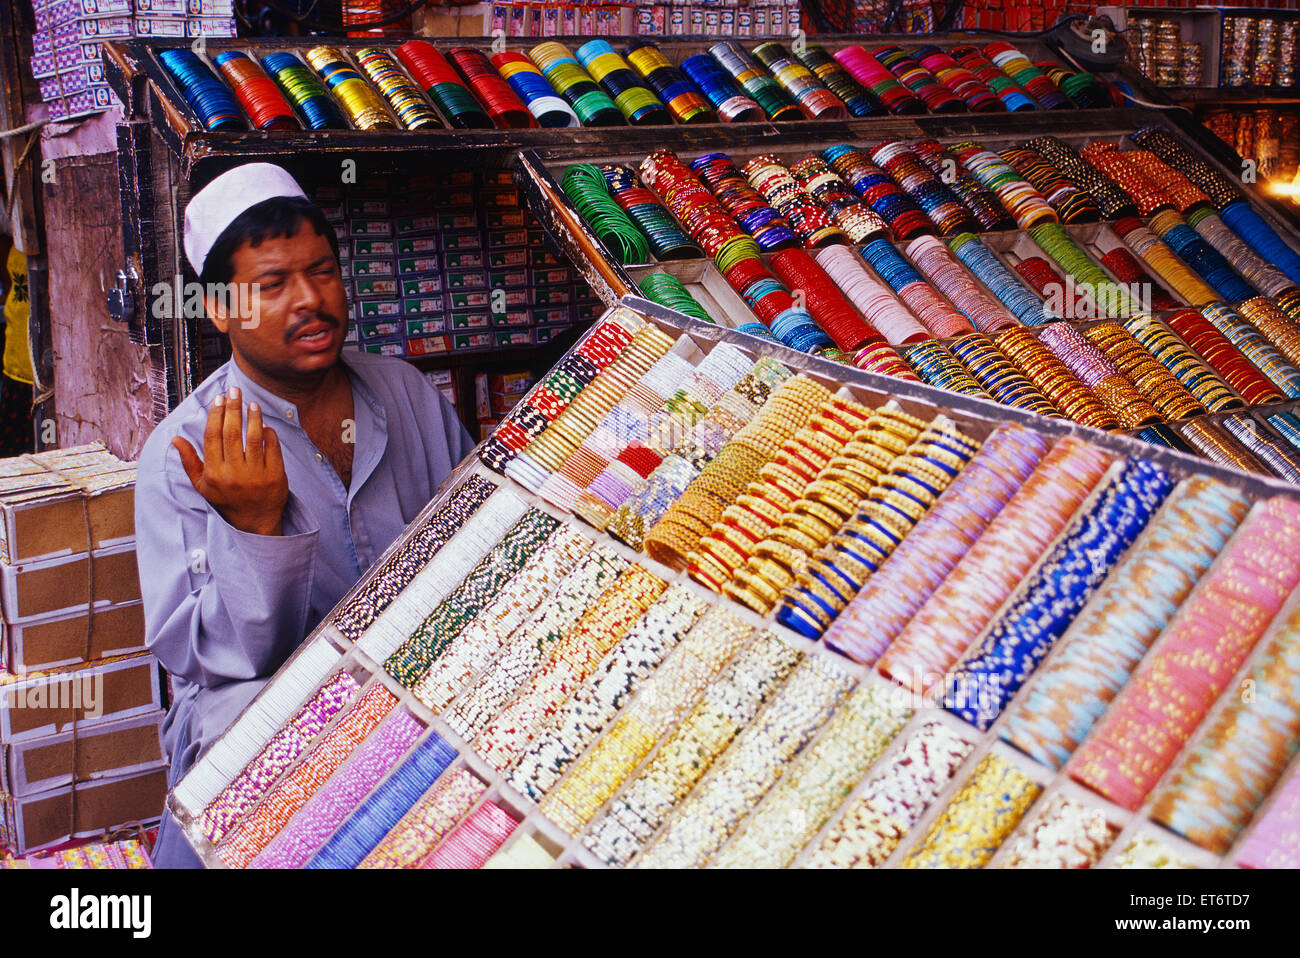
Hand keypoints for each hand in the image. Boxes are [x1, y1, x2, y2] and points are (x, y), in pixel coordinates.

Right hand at [172, 386, 289, 536]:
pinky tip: (265, 424)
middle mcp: (234, 474)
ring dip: (252, 417)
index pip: (213, 437)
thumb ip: (190, 461)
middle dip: (233, 408)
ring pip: (254, 438)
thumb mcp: (202, 485)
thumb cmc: (227, 500)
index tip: (219, 399)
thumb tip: (175, 439)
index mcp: (214, 473)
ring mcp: (256, 475)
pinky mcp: (275, 476)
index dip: (216, 415)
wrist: (255, 522)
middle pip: (232, 433)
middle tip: (235, 391)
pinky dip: (269, 433)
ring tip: (251, 404)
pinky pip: (273, 448)